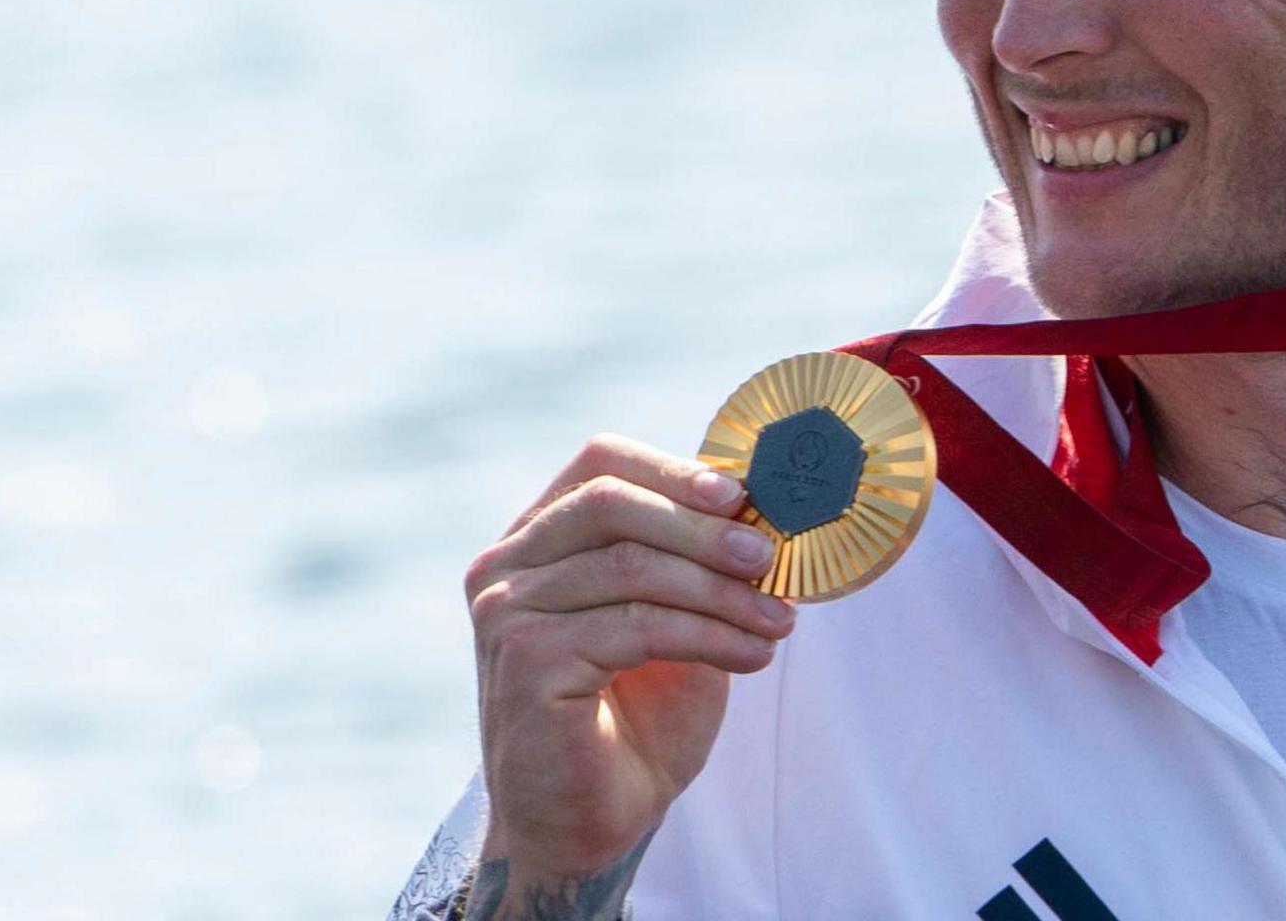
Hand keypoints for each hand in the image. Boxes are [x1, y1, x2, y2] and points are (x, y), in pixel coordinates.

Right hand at [464, 433, 794, 902]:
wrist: (588, 822)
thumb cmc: (635, 716)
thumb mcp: (675, 617)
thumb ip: (695, 560)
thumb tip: (763, 509)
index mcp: (537, 539)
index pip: (598, 463)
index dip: (673, 469)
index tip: (743, 495)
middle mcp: (506, 566)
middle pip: (611, 503)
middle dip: (703, 528)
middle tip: (771, 559)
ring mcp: (507, 612)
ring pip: (633, 568)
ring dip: (722, 593)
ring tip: (779, 622)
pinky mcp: (527, 661)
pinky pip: (637, 626)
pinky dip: (710, 635)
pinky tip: (754, 654)